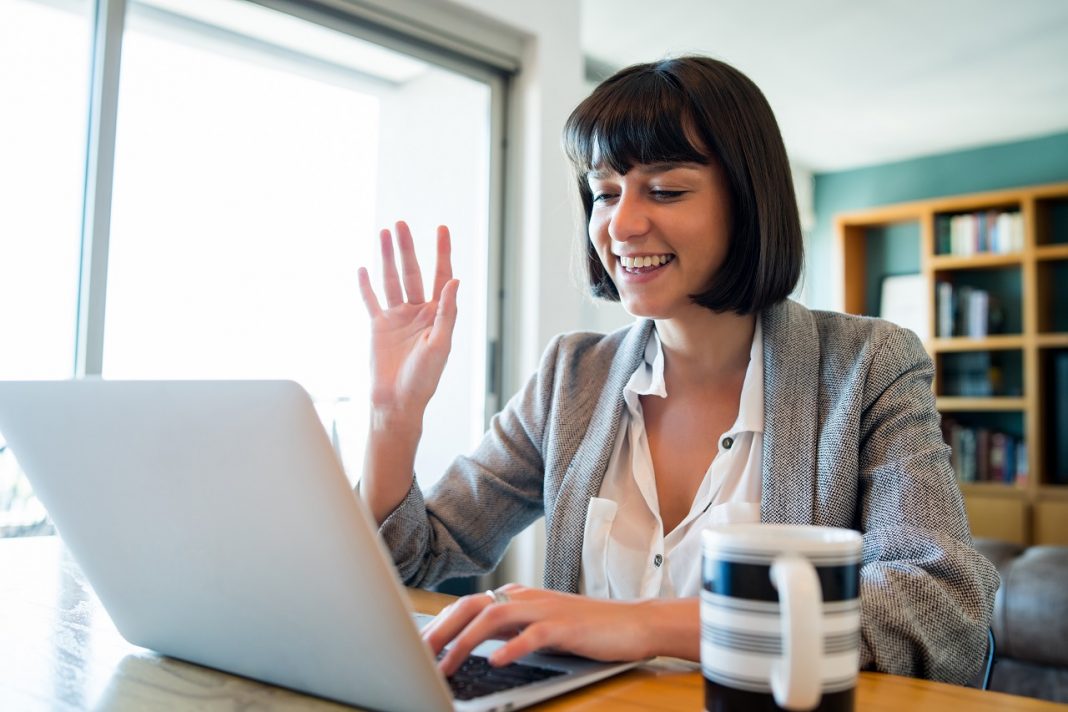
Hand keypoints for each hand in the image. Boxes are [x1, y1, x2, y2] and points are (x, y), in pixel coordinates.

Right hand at [357, 222, 458, 418]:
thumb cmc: (424, 378)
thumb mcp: (439, 344)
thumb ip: (446, 312)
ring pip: (391, 280)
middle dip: (407, 248)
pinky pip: (371, 300)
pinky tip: (362, 267)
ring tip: (382, 233)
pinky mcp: (378, 326)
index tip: (441, 229)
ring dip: (386, 258)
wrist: (397, 401)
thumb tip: (454, 281)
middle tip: (401, 224)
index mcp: (438, 315)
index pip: (442, 276)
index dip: (442, 252)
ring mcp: (397, 318)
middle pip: (413, 272)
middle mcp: (418, 312)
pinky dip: (365, 285)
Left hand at [422, 584, 659, 675]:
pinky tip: (495, 661)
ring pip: (494, 618)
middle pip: (471, 607)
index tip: (417, 645)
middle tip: (418, 654)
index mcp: (517, 597)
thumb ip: (508, 630)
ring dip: (464, 642)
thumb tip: (471, 646)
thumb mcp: (539, 626)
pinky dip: (511, 647)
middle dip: (440, 630)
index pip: (467, 605)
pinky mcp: (565, 627)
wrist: (632, 622)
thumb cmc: (585, 629)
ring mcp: (545, 610)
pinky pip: (532, 635)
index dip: (438, 624)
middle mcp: (525, 598)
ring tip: (446, 665)